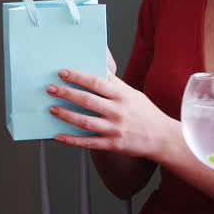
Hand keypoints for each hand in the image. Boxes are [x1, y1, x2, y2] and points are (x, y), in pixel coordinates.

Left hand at [46, 68, 175, 159]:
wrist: (163, 138)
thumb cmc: (145, 113)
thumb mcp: (133, 94)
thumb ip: (114, 84)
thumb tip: (97, 68)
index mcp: (123, 96)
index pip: (97, 82)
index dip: (78, 77)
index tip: (62, 72)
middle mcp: (118, 111)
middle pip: (88, 100)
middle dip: (67, 93)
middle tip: (51, 88)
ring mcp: (115, 129)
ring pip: (86, 122)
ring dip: (66, 115)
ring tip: (52, 109)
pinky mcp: (113, 145)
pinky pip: (89, 143)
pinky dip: (72, 140)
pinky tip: (59, 136)